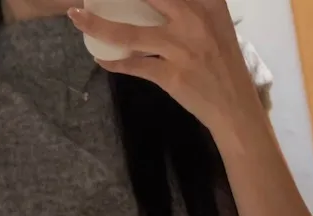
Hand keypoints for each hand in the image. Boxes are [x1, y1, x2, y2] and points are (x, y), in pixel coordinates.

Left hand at [68, 0, 263, 134]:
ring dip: (98, 24)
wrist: (235, 107)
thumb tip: (164, 3)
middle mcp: (193, 19)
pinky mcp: (171, 75)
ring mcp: (180, 47)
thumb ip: (194, 6)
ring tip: (76, 16)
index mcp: (207, 2)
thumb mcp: (216, 24)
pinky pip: (134, 66)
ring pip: (130, 32)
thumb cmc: (224, 65)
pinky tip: (101, 58)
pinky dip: (114, 62)